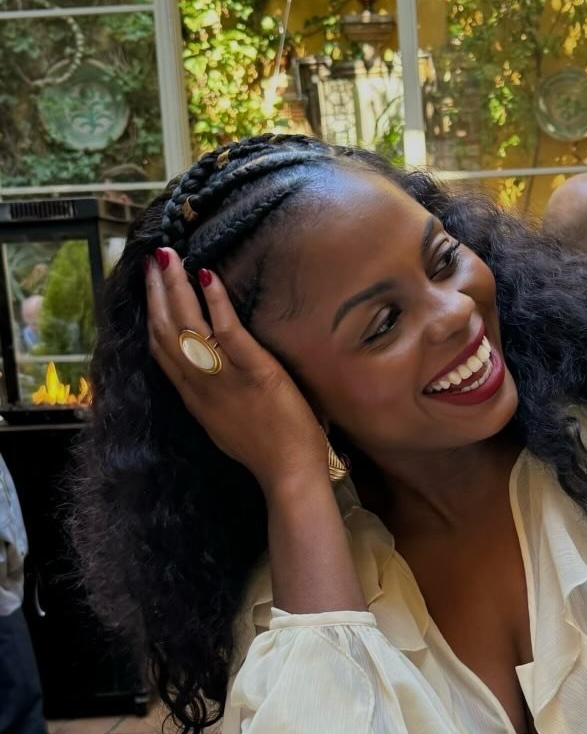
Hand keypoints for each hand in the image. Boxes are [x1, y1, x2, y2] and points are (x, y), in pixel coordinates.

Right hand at [145, 248, 327, 494]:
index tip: (150, 288)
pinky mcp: (257, 374)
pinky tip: (208, 276)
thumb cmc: (268, 454)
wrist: (289, 476)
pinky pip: (230, 332)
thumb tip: (216, 378)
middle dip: (157, 292)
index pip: (162, 351)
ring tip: (168, 257)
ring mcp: (226, 379)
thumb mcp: (227, 426)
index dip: (153, 316)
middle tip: (152, 259)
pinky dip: (216, 302)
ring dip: (175, 287)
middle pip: (166, 331)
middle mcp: (201, 386)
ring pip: (188, 327)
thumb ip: (216, 400)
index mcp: (195, 398)